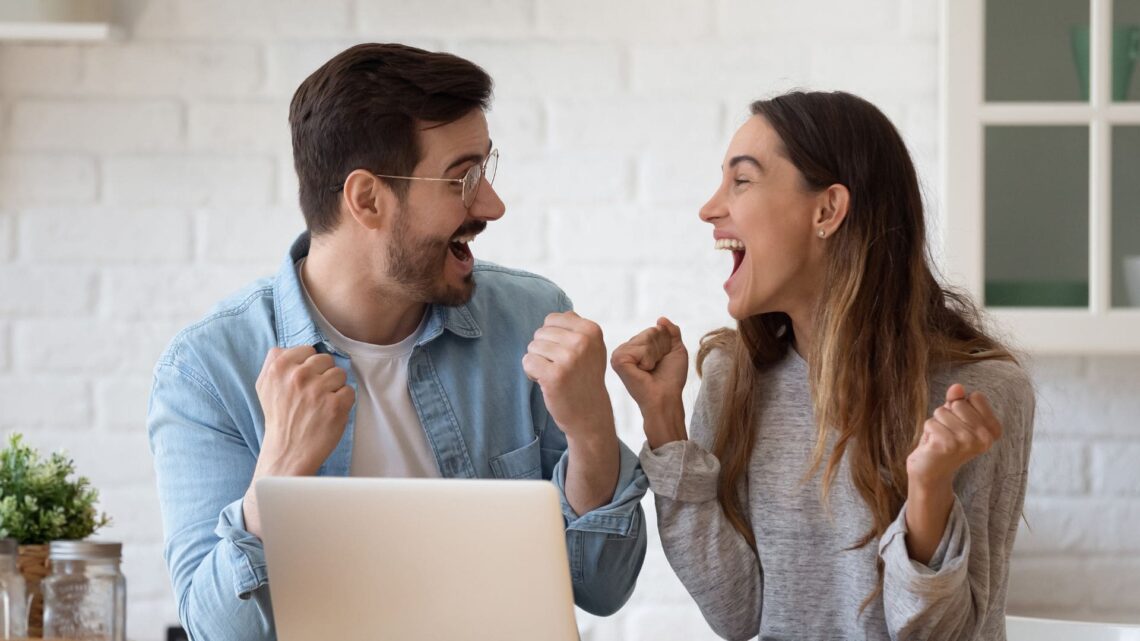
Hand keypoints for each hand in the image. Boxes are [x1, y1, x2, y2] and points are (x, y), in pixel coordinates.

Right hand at [254, 345, 354, 476]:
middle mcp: (298, 376)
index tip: (304, 381)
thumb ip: (275, 361)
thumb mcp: (264, 385)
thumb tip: (290, 347)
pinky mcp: (335, 405)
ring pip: (340, 374)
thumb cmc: (279, 418)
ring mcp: (318, 391)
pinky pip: (349, 391)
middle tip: (312, 395)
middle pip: (326, 360)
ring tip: (320, 404)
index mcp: (279, 367)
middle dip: (323, 376)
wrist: (287, 451)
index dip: (309, 366)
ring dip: (334, 388)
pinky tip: (329, 413)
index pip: (308, 350)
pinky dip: (343, 403)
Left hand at [521, 311, 615, 442]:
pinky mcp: (554, 375)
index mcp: (591, 330)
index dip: (552, 337)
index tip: (565, 354)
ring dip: (538, 362)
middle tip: (560, 368)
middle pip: (540, 333)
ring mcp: (569, 358)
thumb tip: (563, 312)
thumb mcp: (592, 348)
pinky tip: (546, 382)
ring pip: (532, 347)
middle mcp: (582, 341)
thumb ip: (577, 328)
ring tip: (555, 375)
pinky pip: (527, 362)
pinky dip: (531, 373)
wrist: (590, 414)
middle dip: (544, 350)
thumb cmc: (585, 379)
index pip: (552, 319)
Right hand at [610, 318, 688, 447]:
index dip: (665, 345)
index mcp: (635, 347)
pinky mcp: (618, 360)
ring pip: (646, 338)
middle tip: (656, 367)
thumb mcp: (675, 350)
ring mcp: (619, 354)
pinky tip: (643, 371)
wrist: (666, 397)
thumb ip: (671, 332)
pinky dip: (648, 359)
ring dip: (655, 355)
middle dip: (661, 349)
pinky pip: (640, 347)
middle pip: (650, 332)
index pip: (654, 330)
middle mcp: (625, 350)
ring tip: (650, 370)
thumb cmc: (671, 379)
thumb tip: (661, 318)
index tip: (661, 362)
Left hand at [906, 383, 1001, 492]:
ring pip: (942, 412)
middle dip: (946, 415)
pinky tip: (933, 445)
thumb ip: (958, 400)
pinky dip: (927, 431)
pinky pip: (931, 423)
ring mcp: (968, 442)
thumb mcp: (955, 417)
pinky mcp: (948, 445)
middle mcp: (985, 438)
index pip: (976, 396)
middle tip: (948, 434)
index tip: (961, 424)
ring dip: (936, 423)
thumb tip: (957, 387)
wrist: (931, 470)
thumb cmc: (945, 440)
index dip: (961, 406)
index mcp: (993, 430)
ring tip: (940, 439)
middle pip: (958, 403)